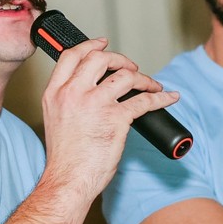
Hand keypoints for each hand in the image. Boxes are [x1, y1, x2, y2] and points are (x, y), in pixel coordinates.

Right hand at [39, 38, 177, 200]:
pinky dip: (160, 98)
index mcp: (55, 93)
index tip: (103, 43)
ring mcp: (94, 104)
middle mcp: (73, 93)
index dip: (90, 45)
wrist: (68, 180)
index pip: (72, 55)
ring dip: (144, 78)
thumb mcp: (56, 118)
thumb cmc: (65, 157)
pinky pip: (144, 101)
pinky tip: (168, 97)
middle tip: (131, 68)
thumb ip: (69, 99)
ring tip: (152, 86)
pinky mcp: (115, 119)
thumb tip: (95, 88)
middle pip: (100, 59)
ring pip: (126, 75)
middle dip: (120, 59)